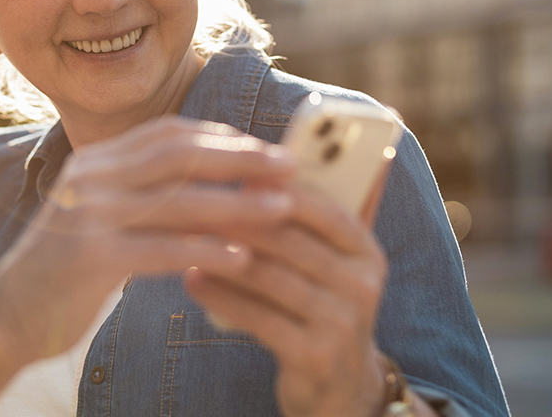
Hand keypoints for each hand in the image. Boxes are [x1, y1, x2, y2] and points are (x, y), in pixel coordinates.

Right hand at [0, 117, 296, 365]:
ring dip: (237, 202)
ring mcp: (87, 215)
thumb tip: (206, 182)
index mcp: (94, 161)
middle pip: (179, 154)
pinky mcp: (89, 257)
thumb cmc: (62, 271)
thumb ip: (139, 193)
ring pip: (178, 200)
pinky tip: (243, 258)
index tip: (265, 148)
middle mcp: (90, 177)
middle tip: (289, 166)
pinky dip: (206, 250)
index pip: (168, 133)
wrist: (2, 317)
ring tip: (283, 209)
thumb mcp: (97, 216)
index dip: (221, 137)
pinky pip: (161, 249)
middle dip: (240, 158)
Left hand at [184, 167, 393, 416]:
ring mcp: (341, 323)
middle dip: (237, 219)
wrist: (340, 387)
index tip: (234, 174)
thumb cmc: (322, 308)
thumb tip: (266, 164)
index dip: (277, 189)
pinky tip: (193, 281)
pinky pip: (258, 316)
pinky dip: (221, 295)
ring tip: (184, 239)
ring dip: (221, 255)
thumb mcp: (331, 265)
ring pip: (268, 276)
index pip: (323, 208)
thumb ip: (310, 221)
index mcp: (366, 253)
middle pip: (289, 241)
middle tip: (194, 203)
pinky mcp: (314, 355)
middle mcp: (362, 285)